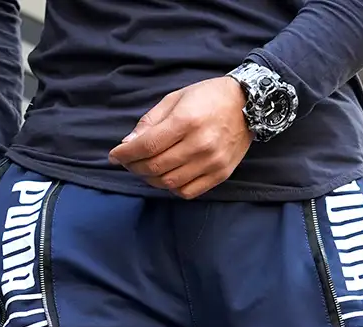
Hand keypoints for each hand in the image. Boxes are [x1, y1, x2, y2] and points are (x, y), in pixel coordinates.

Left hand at [108, 77, 251, 199]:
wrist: (248, 105)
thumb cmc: (208, 98)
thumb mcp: (176, 99)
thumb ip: (151, 122)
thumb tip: (128, 144)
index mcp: (187, 121)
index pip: (147, 146)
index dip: (126, 154)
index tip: (114, 155)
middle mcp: (200, 144)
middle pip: (155, 167)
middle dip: (134, 167)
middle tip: (127, 162)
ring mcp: (211, 162)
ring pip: (169, 182)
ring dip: (150, 179)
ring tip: (145, 169)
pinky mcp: (219, 175)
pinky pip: (187, 192)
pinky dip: (171, 187)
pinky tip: (167, 176)